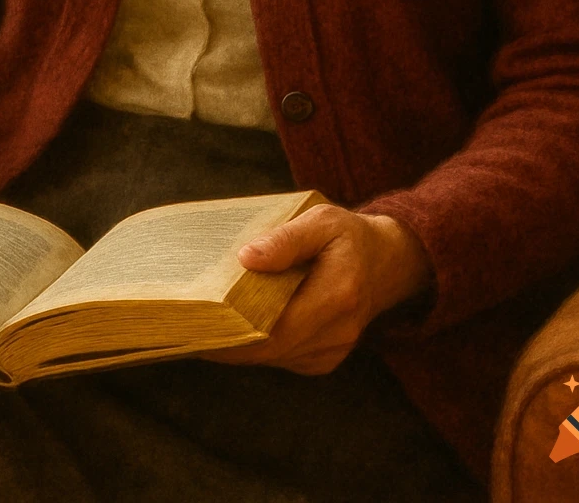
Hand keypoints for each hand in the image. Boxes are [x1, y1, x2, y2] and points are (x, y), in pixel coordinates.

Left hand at [200, 205, 431, 375]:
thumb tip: (246, 258)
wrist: (388, 261)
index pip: (276, 329)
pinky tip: (241, 327)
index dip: (235, 334)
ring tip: (207, 326)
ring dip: (242, 345)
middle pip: (271, 350)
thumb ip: (286, 239)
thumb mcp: (321, 221)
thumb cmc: (349, 235)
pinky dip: (261, 345)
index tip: (200, 326)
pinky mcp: (327, 357)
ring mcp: (335, 349)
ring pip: (275, 358)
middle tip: (190, 329)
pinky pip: (285, 356)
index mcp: (338, 295)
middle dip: (230, 343)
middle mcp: (339, 331)